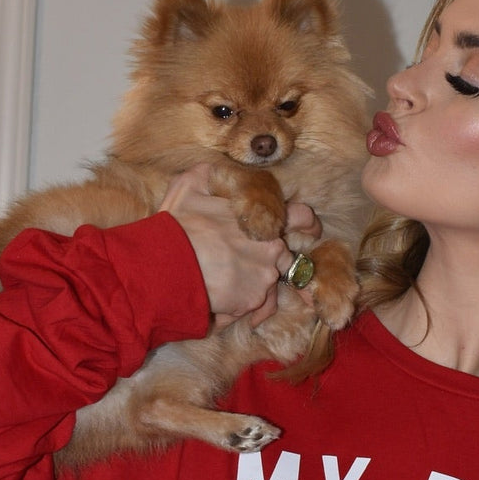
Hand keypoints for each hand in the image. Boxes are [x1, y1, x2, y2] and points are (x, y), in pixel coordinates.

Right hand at [159, 165, 319, 329]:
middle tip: (243, 263)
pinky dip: (244, 306)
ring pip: (267, 281)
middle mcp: (273, 249)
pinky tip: (225, 304)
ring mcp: (265, 277)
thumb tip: (225, 174)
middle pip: (284, 256)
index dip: (306, 222)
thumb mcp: (193, 182)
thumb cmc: (180, 223)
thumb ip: (216, 175)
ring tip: (222, 282)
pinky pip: (256, 305)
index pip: (300, 216)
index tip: (309, 229)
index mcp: (266, 219)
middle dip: (266, 259)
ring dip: (250, 282)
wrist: (168, 263)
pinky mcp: (252, 300)